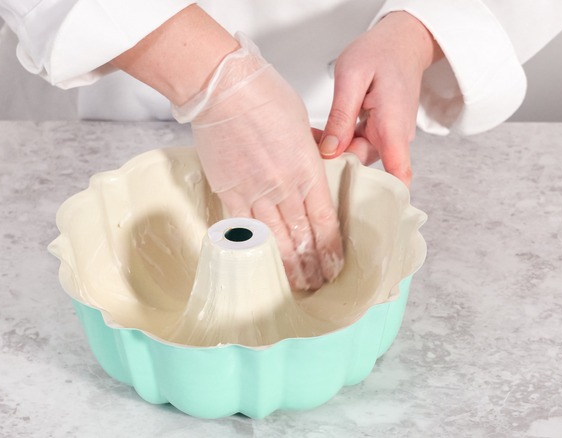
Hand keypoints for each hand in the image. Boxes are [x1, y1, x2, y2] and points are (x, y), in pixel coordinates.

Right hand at [174, 34, 343, 290]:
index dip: (330, 249)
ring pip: (275, 239)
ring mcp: (254, 193)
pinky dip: (253, 248)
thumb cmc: (264, 96)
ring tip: (296, 285)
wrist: (224, 90)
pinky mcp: (228, 192)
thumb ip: (311, 151)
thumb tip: (318, 161)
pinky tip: (259, 264)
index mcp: (308, 170)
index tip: (336, 267)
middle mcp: (284, 188)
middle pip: (302, 237)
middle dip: (312, 265)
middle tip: (319, 286)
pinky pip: (242, 228)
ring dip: (287, 265)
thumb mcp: (301, 124)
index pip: (324, 221)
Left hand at [317, 11, 440, 185]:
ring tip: (309, 136)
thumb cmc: (381, 52)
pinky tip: (321, 134)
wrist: (403, 42)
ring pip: (356, 157)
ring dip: (332, 152)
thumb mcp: (352, 76)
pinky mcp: (380, 134)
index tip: (360, 210)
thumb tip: (329, 152)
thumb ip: (341, 115)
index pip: (398, 174)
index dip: (383, 197)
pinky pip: (357, 146)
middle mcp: (394, 137)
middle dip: (333, 164)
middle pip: (362, 167)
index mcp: (393, 126)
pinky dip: (338, 143)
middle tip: (303, 150)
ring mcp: (388, 138)